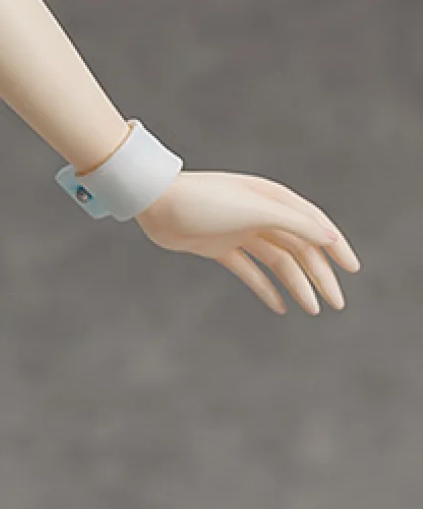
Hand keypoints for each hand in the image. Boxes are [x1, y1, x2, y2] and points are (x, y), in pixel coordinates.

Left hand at [133, 170, 360, 315]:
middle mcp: (259, 214)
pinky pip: (249, 270)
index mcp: (273, 199)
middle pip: (298, 247)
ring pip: (277, 261)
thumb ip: (294, 223)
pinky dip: (265, 287)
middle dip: (319, 275)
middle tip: (336, 304)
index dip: (335, 247)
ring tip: (313, 310)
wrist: (155, 203)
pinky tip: (280, 306)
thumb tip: (329, 238)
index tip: (353, 270)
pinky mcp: (218, 247)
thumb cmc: (205, 200)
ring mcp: (238, 231)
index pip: (314, 224)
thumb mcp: (255, 210)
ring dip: (296, 284)